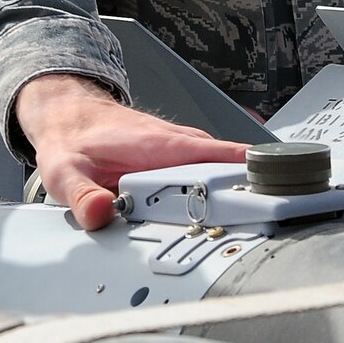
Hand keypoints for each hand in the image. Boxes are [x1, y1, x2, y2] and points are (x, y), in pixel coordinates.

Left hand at [13, 74, 252, 230]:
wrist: (68, 114)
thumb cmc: (71, 138)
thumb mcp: (65, 171)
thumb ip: (82, 196)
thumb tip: (101, 213)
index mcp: (160, 145)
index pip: (219, 156)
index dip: (248, 175)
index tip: (276, 196)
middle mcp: (178, 144)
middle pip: (231, 168)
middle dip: (256, 193)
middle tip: (278, 225)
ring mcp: (181, 150)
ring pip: (224, 171)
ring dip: (243, 194)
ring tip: (265, 228)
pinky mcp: (178, 158)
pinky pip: (212, 172)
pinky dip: (227, 190)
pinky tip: (236, 215)